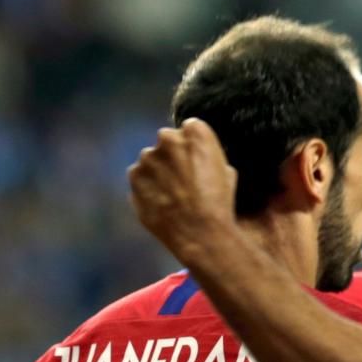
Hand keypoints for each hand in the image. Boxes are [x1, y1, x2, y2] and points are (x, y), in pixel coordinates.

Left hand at [128, 118, 238, 265]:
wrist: (199, 232)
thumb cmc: (218, 203)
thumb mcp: (227, 172)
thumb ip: (208, 155)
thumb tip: (198, 158)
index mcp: (195, 132)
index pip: (189, 128)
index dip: (193, 146)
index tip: (195, 161)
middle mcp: (168, 138)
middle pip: (167, 141)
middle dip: (172, 156)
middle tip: (182, 180)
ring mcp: (147, 158)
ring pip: (151, 160)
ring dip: (158, 172)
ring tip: (172, 196)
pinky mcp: (134, 177)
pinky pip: (140, 178)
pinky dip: (147, 187)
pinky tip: (162, 203)